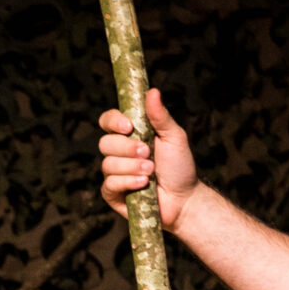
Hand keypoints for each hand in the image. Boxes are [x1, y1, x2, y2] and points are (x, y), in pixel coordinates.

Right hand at [96, 88, 200, 228]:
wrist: (184, 199)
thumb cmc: (179, 167)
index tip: (129, 126)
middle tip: (148, 153)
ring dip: (132, 167)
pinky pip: (109, 184)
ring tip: (150, 171)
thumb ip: (160, 117)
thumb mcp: (174, 137)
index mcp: (129, 135)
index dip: (113, 121)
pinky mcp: (113, 193)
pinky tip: (143, 184)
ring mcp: (113, 173)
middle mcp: (118, 153)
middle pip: (104, 143)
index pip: (107, 121)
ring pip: (107, 164)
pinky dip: (128, 182)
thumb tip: (153, 91)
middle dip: (127, 148)